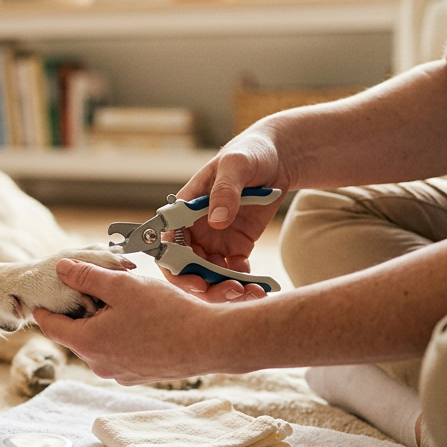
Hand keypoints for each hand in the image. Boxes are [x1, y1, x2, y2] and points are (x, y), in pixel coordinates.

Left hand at [33, 259, 232, 383]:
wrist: (209, 342)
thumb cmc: (166, 312)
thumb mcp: (122, 285)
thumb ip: (87, 276)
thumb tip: (60, 268)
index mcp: (88, 343)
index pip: (51, 327)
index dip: (45, 309)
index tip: (43, 297)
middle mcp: (99, 364)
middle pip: (77, 334)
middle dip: (82, 312)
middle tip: (96, 289)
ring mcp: (119, 374)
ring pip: (100, 343)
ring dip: (104, 324)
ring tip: (125, 303)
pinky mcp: (139, 376)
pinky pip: (120, 353)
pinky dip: (122, 337)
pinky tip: (142, 321)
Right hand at [171, 129, 291, 298]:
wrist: (278, 158)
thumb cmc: (249, 153)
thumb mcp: (236, 166)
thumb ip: (224, 191)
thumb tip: (216, 220)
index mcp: (183, 210)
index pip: (168, 244)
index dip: (175, 267)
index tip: (195, 282)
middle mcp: (194, 230)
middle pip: (187, 268)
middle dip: (205, 285)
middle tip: (230, 292)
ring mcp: (215, 240)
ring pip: (211, 275)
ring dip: (226, 289)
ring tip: (250, 293)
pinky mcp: (236, 247)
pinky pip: (235, 273)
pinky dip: (244, 283)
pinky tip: (259, 287)